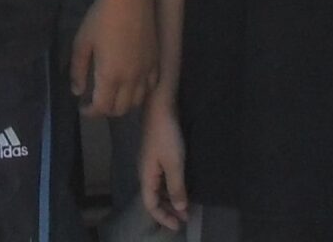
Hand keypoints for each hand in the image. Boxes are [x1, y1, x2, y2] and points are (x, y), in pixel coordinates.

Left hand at [69, 0, 157, 118]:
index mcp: (109, 76)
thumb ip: (77, 70)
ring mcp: (146, 72)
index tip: (83, 107)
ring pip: (136, 102)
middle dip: (105, 110)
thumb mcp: (82, 42)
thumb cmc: (101, 18)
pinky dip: (141, 92)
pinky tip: (133, 84)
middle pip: (120, 110)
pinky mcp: (156, 62)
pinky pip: (151, 87)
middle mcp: (130, 80)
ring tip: (114, 93)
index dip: (90, 112)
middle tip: (96, 100)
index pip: (101, 108)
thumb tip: (77, 91)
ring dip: (123, 104)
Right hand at [139, 98, 189, 231]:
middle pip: (154, 197)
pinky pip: (163, 178)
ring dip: (171, 199)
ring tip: (186, 206)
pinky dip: (172, 187)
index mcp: (146, 176)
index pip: (150, 204)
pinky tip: (182, 187)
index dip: (163, 217)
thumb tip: (180, 209)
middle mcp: (146, 171)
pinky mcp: (158, 154)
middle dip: (169, 210)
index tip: (178, 226)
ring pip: (159, 188)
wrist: (161, 107)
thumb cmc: (166, 136)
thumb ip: (176, 188)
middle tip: (185, 219)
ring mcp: (151, 162)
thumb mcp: (174, 164)